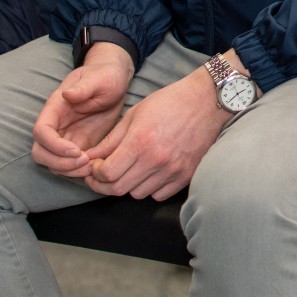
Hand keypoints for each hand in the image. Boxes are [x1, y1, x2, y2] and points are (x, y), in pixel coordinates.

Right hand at [31, 42, 134, 177]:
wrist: (115, 82)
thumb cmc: (105, 76)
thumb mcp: (99, 78)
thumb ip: (83, 87)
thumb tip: (67, 94)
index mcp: (55, 108)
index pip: (41, 132)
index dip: (54, 145)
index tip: (76, 150)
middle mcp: (56, 125)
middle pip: (41, 152)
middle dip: (59, 163)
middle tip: (85, 162)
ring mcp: (65, 137)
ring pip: (53, 163)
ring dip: (69, 171)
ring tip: (93, 166)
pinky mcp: (78, 146)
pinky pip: (69, 165)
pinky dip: (79, 171)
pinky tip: (97, 166)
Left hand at [83, 54, 245, 201]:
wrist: (207, 101)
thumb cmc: (169, 102)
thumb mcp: (134, 114)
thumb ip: (111, 140)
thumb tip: (90, 158)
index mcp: (140, 141)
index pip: (107, 174)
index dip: (95, 174)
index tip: (95, 167)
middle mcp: (155, 160)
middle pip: (118, 189)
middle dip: (105, 184)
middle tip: (103, 174)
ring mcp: (172, 170)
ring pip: (137, 194)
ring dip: (128, 185)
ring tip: (130, 169)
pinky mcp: (186, 176)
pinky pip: (158, 195)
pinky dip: (150, 188)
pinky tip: (150, 172)